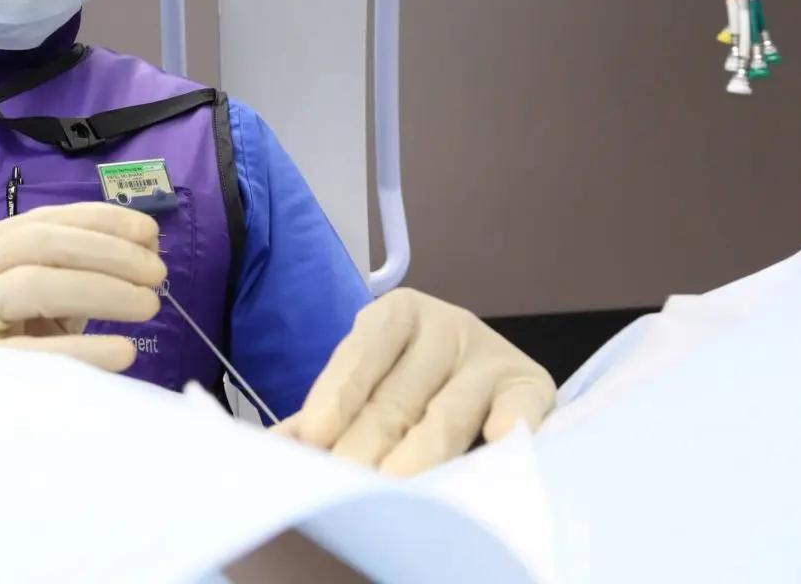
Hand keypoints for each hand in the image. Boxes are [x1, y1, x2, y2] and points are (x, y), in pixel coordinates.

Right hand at [0, 202, 165, 371]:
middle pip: (41, 245)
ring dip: (101, 290)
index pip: (44, 221)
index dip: (101, 221)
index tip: (150, 233)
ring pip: (33, 285)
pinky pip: (31, 352)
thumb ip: (75, 269)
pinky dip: (83, 349)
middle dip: (108, 254)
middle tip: (156, 275)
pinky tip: (122, 352)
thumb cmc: (1, 348)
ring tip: (147, 306)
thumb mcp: (35, 300)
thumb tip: (144, 245)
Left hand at [278, 288, 554, 475]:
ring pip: (447, 413)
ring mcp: (489, 354)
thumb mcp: (366, 385)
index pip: (362, 350)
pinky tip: (496, 443)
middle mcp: (446, 325)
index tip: (314, 436)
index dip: (337, 394)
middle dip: (367, 443)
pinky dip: (508, 426)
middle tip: (345, 482)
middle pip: (398, 394)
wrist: (482, 373)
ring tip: (393, 487)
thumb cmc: (410, 384)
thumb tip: (270, 447)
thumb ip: (321, 415)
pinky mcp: (530, 386)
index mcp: (396, 313)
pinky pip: (520, 408)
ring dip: (419, 453)